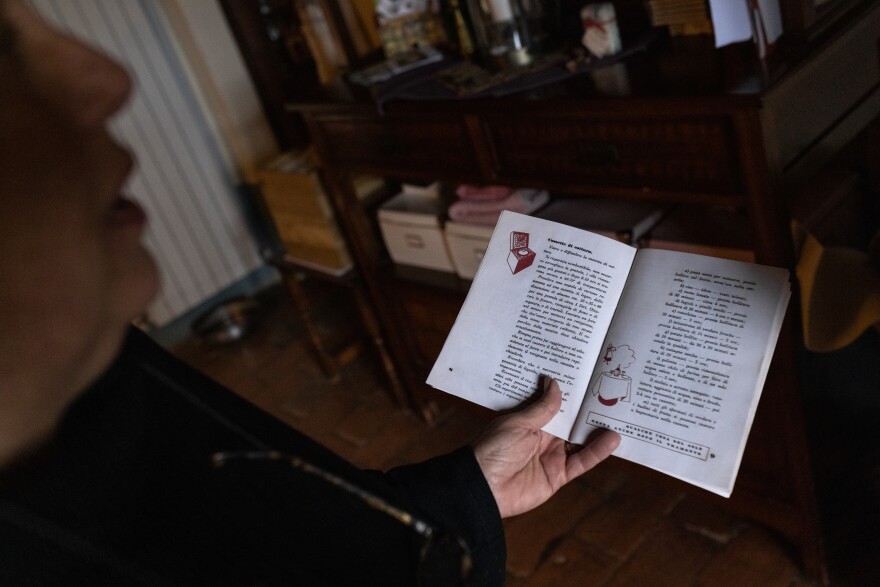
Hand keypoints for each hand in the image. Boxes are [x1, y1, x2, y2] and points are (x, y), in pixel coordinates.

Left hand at [472, 379, 620, 517]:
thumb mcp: (518, 423)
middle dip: (589, 410)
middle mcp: (543, 437)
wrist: (484, 487)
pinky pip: (582, 462)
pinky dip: (597, 452)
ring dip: (597, 430)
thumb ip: (542, 408)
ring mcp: (552, 456)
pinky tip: (611, 440)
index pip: (556, 404)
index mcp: (530, 421)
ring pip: (581, 441)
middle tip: (612, 392)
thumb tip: (555, 384)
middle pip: (571, 422)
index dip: (571, 394)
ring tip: (618, 414)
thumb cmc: (493, 449)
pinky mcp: (558, 475)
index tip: (589, 377)